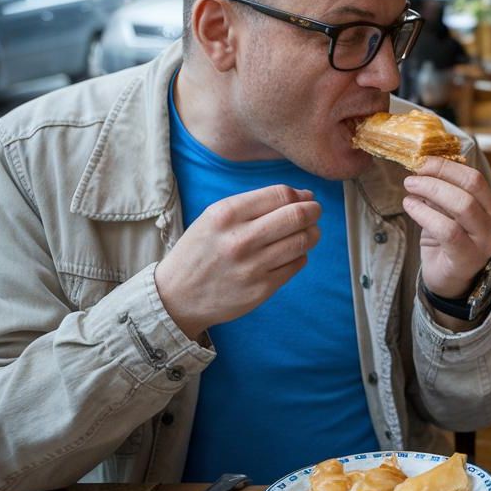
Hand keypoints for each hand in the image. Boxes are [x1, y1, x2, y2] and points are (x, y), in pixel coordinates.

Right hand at [156, 185, 321, 339]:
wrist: (176, 296)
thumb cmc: (201, 251)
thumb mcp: (215, 217)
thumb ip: (256, 204)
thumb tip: (304, 196)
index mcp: (226, 214)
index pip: (280, 194)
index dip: (301, 195)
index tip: (306, 198)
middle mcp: (240, 239)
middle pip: (297, 216)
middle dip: (313, 211)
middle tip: (314, 213)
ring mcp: (252, 266)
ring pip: (303, 241)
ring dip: (312, 233)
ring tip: (307, 232)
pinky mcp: (261, 289)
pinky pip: (297, 264)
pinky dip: (300, 255)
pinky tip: (290, 254)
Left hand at [402, 156, 490, 298]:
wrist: (449, 281)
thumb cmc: (448, 244)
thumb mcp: (447, 214)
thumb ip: (441, 194)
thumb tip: (422, 169)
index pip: (475, 178)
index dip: (448, 167)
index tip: (424, 162)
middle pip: (470, 187)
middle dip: (438, 176)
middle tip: (413, 176)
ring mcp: (484, 242)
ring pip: (461, 205)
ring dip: (431, 191)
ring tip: (410, 189)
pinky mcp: (468, 258)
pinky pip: (446, 229)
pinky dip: (424, 214)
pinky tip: (410, 206)